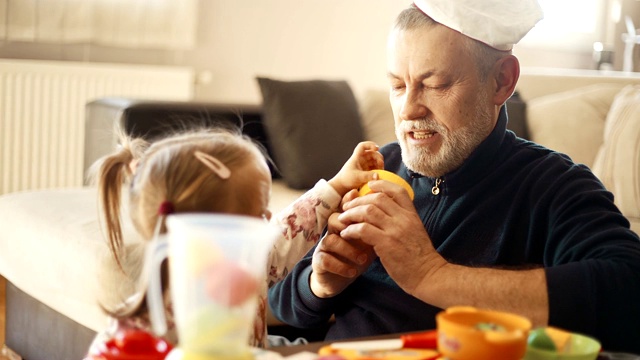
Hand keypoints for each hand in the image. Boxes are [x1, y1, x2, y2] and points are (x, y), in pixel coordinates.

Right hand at [309, 190, 375, 297]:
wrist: (341, 280)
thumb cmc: (358, 256)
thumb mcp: (371, 241)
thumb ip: (378, 226)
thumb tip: (394, 211)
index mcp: (345, 223)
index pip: (345, 207)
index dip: (350, 201)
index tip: (359, 197)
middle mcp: (332, 232)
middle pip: (334, 218)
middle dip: (350, 225)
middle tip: (366, 235)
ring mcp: (324, 246)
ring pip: (331, 240)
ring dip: (348, 250)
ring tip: (363, 260)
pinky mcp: (318, 261)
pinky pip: (325, 260)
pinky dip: (341, 266)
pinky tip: (353, 272)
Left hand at [328, 141, 383, 195]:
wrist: (342, 186)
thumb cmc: (346, 179)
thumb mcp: (357, 177)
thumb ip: (367, 176)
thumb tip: (377, 175)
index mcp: (356, 157)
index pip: (362, 146)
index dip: (370, 144)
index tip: (376, 148)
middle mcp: (361, 160)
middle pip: (372, 153)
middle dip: (378, 157)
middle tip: (381, 164)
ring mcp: (364, 165)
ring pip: (374, 161)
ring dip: (379, 164)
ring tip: (381, 170)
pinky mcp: (366, 172)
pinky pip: (374, 168)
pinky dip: (378, 169)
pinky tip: (380, 174)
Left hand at [337, 180, 446, 295]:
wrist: (428, 275)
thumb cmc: (419, 257)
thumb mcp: (414, 232)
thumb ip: (401, 220)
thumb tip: (383, 213)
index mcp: (411, 215)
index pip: (397, 191)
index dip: (381, 184)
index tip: (369, 186)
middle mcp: (404, 219)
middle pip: (378, 198)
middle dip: (358, 200)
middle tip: (347, 206)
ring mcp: (395, 230)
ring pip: (368, 211)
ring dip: (351, 213)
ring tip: (342, 219)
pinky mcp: (386, 243)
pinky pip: (363, 229)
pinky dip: (351, 230)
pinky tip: (346, 234)